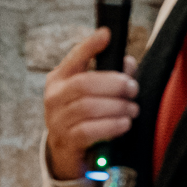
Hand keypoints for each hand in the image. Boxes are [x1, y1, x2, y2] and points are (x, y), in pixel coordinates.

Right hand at [43, 28, 141, 180]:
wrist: (66, 152)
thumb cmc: (82, 115)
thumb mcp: (92, 93)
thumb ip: (111, 76)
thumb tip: (128, 63)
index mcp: (59, 79)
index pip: (74, 57)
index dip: (90, 46)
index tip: (107, 35)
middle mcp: (54, 97)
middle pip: (84, 84)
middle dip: (114, 84)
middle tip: (132, 89)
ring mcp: (57, 120)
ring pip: (88, 107)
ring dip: (116, 107)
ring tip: (132, 109)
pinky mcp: (65, 140)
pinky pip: (89, 130)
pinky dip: (111, 126)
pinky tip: (123, 124)